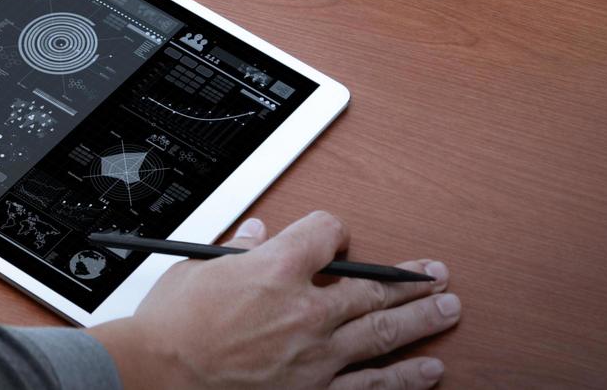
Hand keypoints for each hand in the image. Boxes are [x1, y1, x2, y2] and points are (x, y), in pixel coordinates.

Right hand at [92, 212, 459, 389]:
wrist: (158, 375)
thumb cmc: (172, 325)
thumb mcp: (198, 270)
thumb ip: (237, 251)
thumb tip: (255, 235)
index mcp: (276, 269)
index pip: (326, 234)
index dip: (333, 230)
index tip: (335, 237)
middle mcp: (305, 310)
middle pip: (372, 288)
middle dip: (409, 280)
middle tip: (436, 275)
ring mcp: (315, 357)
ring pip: (382, 335)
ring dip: (421, 322)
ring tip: (448, 311)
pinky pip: (368, 386)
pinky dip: (403, 379)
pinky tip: (429, 371)